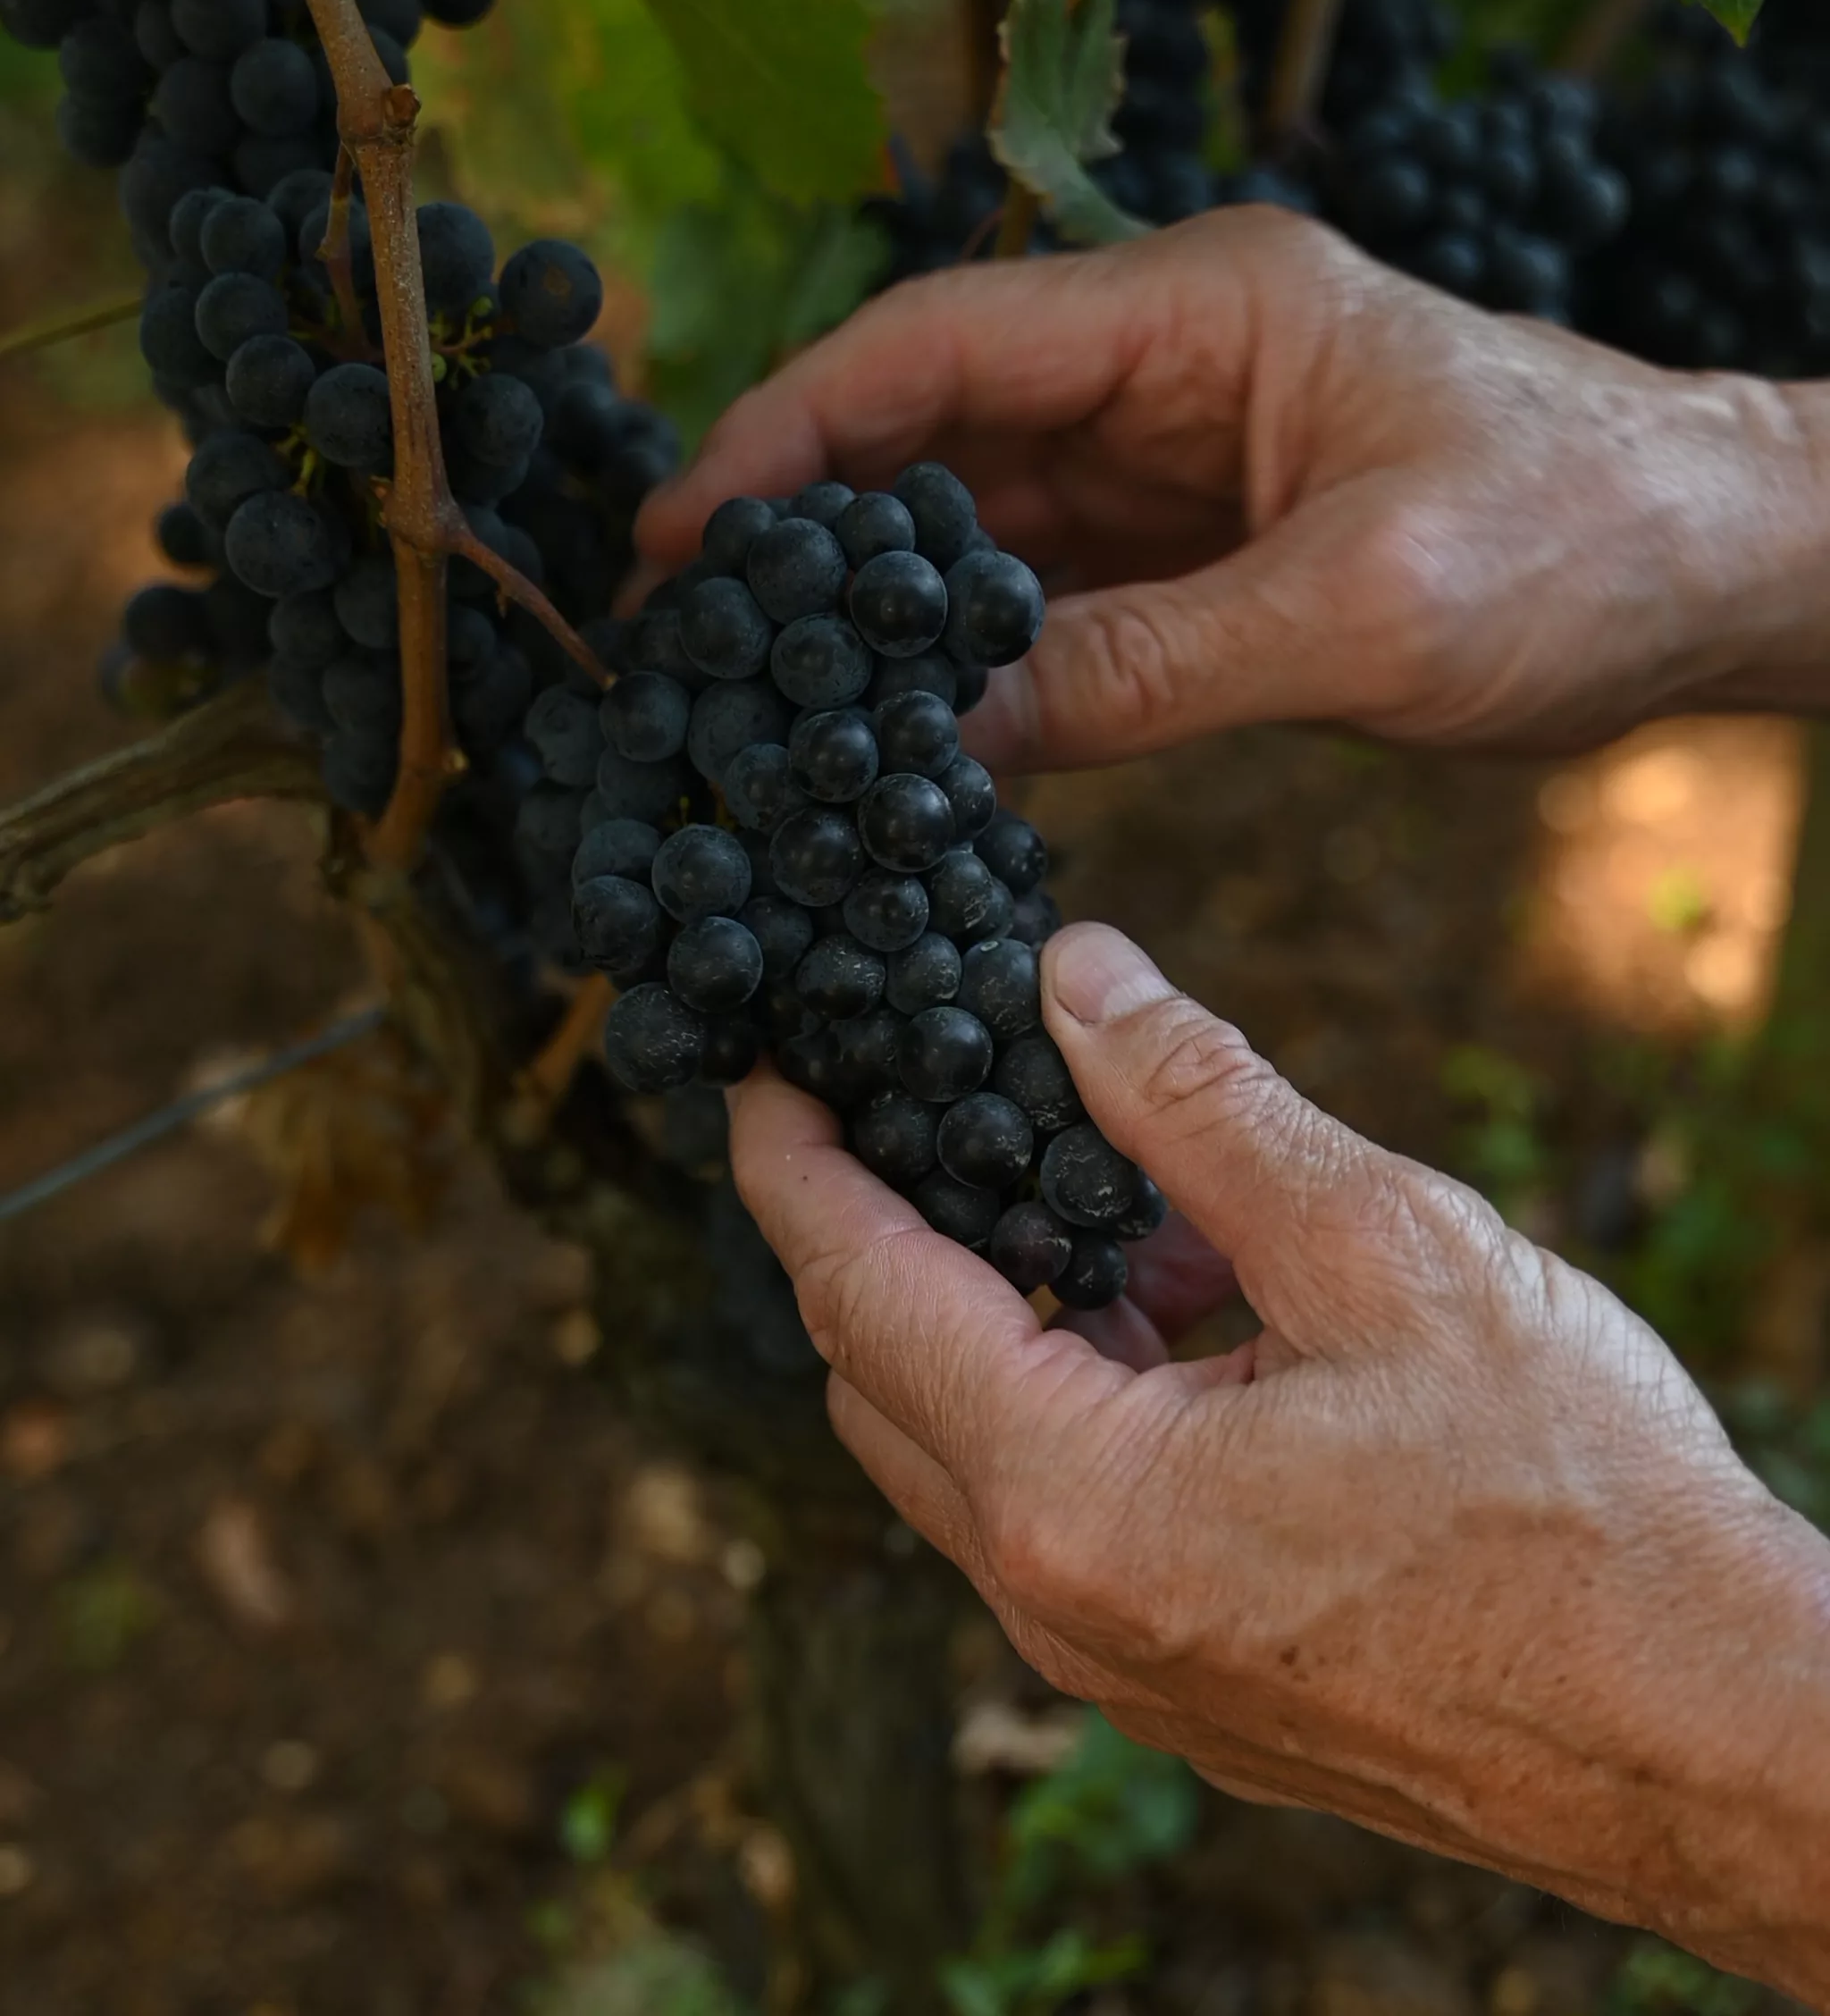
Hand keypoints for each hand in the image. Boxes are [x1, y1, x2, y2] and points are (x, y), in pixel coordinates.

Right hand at [639, 209, 1829, 768]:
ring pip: (980, 521)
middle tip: (688, 637)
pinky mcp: (1201, 553)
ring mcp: (1179, 462)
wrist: (1714, 573)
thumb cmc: (1579, 542)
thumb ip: (1143, 667)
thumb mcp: (1358, 611)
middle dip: (805, 525)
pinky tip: (909, 731)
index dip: (792, 432)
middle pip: (934, 427)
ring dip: (880, 606)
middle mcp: (1167, 371)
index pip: (942, 346)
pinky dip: (976, 661)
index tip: (684, 531)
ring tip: (764, 697)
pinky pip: (1051, 599)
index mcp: (1197, 314)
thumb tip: (946, 740)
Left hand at [728, 920, 1829, 2001]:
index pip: (857, 1291)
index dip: (793, 1165)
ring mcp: (1113, 1658)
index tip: (760, 1073)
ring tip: (1090, 1191)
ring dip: (992, 1312)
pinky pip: (1056, 1513)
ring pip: (967, 1449)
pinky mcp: (1178, 1678)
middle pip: (881, 1379)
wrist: (1705, 1732)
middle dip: (878, 1231)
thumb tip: (1073, 975)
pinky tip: (1180, 1309)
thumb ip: (1197, 1103)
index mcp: (1075, 1498)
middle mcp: (1060, 1602)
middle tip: (924, 1103)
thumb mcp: (1381, 1248)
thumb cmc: (1574, 1503)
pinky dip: (1070, 1393)